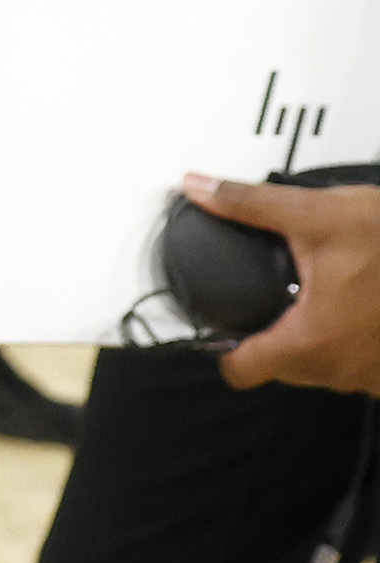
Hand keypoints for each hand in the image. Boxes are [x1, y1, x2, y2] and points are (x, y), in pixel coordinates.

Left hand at [198, 175, 379, 396]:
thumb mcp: (318, 215)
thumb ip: (250, 205)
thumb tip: (200, 187)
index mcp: (308, 343)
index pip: (240, 370)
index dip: (223, 348)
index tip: (222, 329)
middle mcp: (341, 371)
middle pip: (281, 365)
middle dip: (275, 330)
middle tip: (275, 294)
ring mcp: (373, 376)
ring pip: (324, 364)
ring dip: (318, 332)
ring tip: (323, 291)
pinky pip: (361, 361)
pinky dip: (354, 336)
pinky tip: (360, 303)